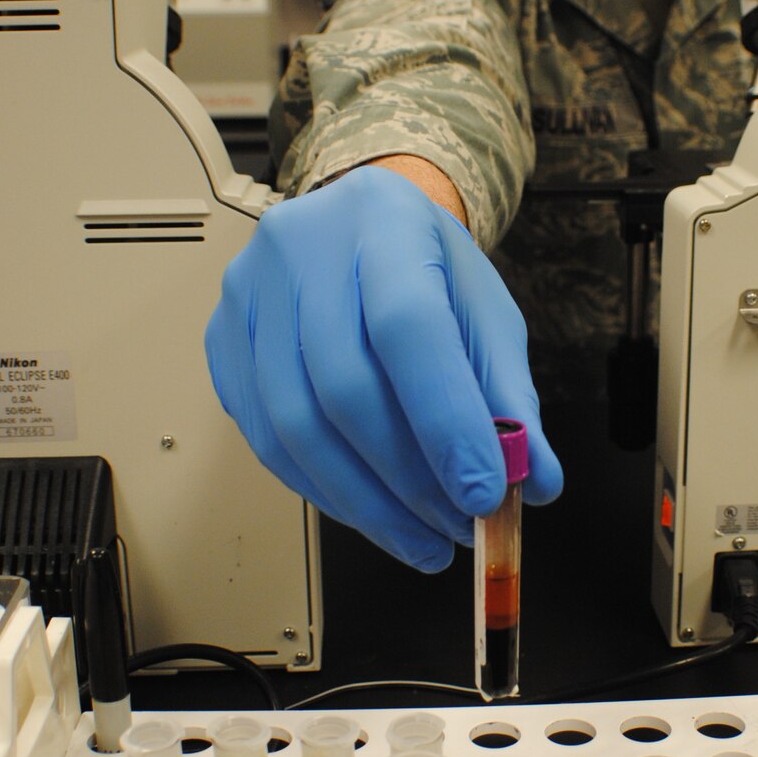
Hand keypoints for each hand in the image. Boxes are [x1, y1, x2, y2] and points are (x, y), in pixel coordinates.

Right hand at [205, 167, 562, 569]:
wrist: (359, 233)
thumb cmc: (427, 272)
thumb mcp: (484, 315)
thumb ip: (510, 396)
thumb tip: (535, 481)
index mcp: (383, 220)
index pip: (409, 328)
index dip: (445, 422)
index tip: (483, 495)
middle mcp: (302, 248)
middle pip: (345, 387)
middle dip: (409, 480)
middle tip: (455, 528)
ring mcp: (248, 295)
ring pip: (296, 427)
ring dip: (366, 503)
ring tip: (420, 536)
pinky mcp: (222, 342)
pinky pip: (265, 441)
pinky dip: (325, 492)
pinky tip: (369, 510)